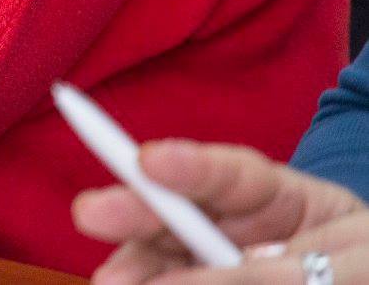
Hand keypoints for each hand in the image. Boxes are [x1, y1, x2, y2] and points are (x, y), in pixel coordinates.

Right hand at [75, 138, 368, 281]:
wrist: (360, 275)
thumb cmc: (362, 262)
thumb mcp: (352, 264)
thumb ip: (294, 268)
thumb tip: (228, 268)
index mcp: (287, 203)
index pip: (235, 176)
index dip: (192, 165)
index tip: (149, 159)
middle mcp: (244, 231)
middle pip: (181, 217)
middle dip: (135, 213)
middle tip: (91, 214)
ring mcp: (227, 265)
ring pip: (168, 260)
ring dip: (138, 268)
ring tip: (112, 283)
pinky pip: (175, 283)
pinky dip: (158, 284)